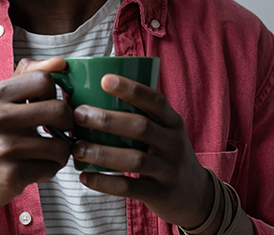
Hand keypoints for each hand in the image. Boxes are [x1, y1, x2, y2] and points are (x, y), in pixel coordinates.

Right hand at [0, 58, 77, 210]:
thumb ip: (27, 76)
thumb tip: (60, 62)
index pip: (44, 79)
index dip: (54, 93)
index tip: (48, 105)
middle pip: (59, 109)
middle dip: (68, 123)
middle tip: (60, 130)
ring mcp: (3, 147)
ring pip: (61, 144)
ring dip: (60, 151)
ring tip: (46, 152)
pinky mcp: (12, 174)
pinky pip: (53, 167)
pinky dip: (50, 169)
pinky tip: (36, 168)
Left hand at [70, 74, 217, 227]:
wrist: (196, 195)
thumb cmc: (166, 154)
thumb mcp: (164, 132)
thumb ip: (140, 117)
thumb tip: (93, 94)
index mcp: (173, 123)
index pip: (155, 101)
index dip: (131, 89)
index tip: (104, 80)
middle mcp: (174, 144)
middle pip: (141, 127)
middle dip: (107, 120)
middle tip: (78, 114)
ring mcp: (169, 170)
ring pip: (134, 159)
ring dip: (102, 153)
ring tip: (77, 148)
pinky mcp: (160, 193)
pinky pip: (130, 187)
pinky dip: (105, 182)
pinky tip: (85, 176)